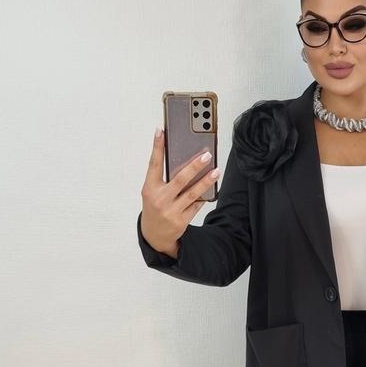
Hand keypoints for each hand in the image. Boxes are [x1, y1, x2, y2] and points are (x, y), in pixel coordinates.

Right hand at [139, 128, 220, 254]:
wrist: (154, 235)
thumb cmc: (155, 206)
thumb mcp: (153, 191)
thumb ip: (163, 177)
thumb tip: (182, 158)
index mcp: (149, 188)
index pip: (154, 164)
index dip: (157, 147)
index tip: (161, 131)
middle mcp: (159, 199)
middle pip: (180, 179)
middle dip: (194, 166)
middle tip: (207, 155)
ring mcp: (170, 211)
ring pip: (192, 193)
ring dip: (206, 181)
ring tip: (216, 171)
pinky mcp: (181, 221)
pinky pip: (196, 205)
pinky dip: (203, 196)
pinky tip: (211, 188)